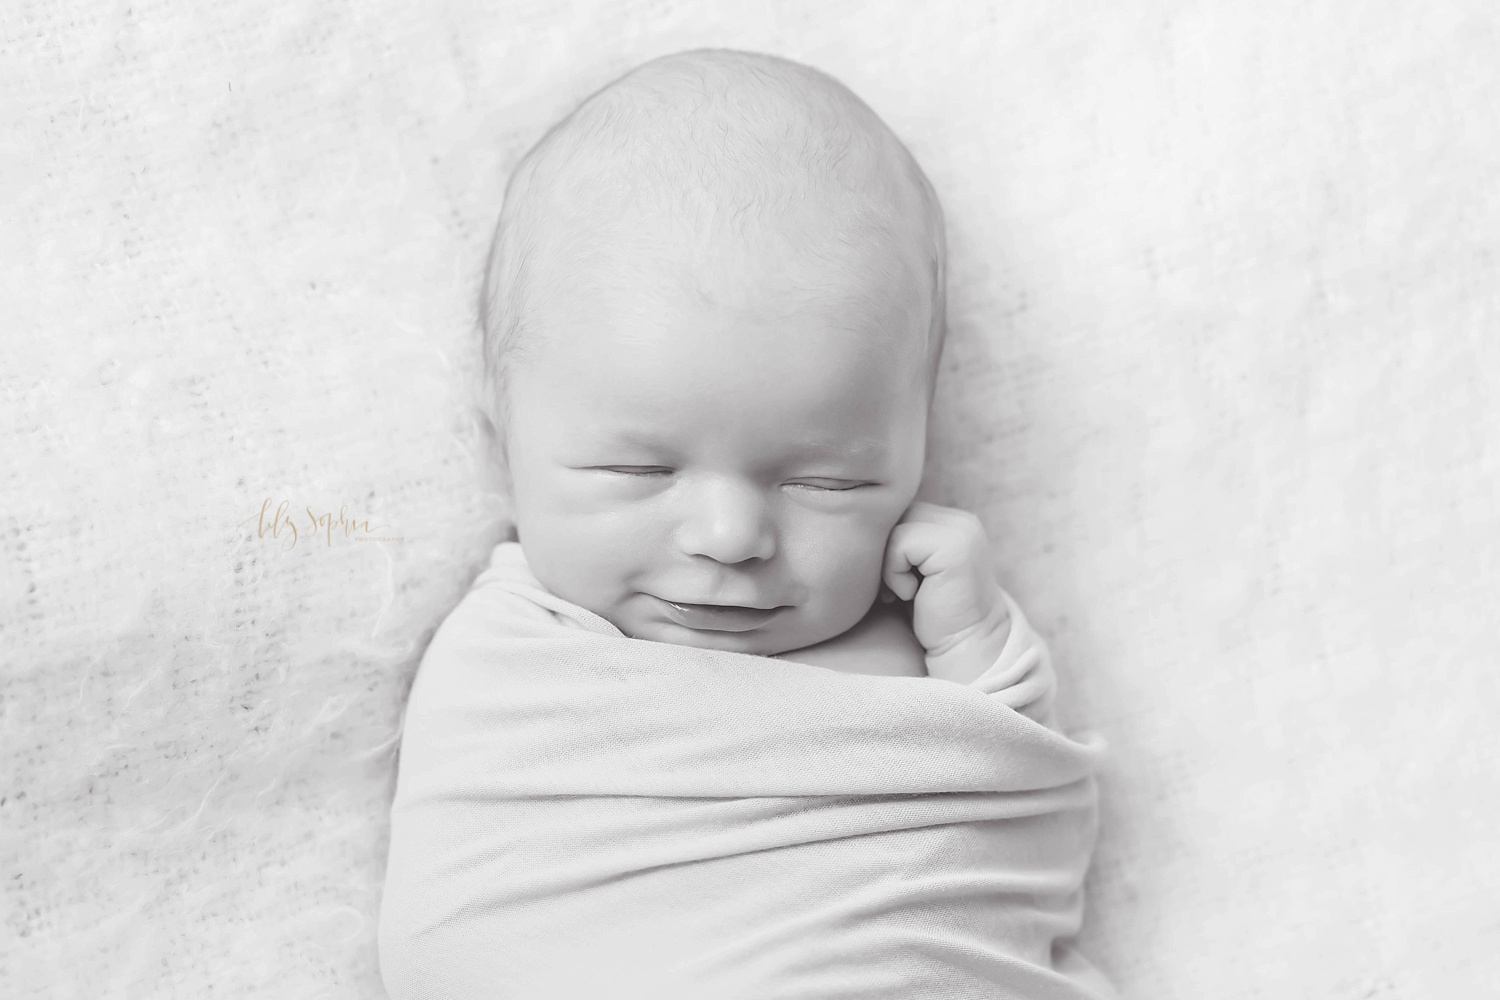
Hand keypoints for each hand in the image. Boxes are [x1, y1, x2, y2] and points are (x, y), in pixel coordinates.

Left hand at [881, 501, 1010, 684]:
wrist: (962, 648)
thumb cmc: (931, 614)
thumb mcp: (913, 569)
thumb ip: (901, 540)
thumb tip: (857, 523)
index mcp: (951, 521)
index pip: (898, 510)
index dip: (886, 545)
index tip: (894, 580)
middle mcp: (960, 520)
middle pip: (893, 515)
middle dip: (884, 552)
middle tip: (897, 588)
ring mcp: (960, 531)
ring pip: (893, 527)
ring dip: (889, 565)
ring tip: (906, 592)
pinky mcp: (954, 547)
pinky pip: (899, 544)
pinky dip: (895, 574)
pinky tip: (912, 595)